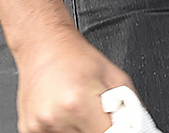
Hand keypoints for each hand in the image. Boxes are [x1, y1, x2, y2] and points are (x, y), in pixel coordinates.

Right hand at [13, 31, 132, 132]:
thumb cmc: (76, 57)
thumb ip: (131, 107)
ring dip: (79, 131)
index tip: (117, 127)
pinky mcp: (28, 130)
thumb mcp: (115, 77)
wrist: (43, 44)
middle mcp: (56, 118)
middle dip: (96, 129)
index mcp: (79, 104)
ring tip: (78, 111)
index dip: (116, 132)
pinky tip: (63, 113)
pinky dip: (63, 129)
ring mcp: (39, 127)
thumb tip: (140, 128)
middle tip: (95, 115)